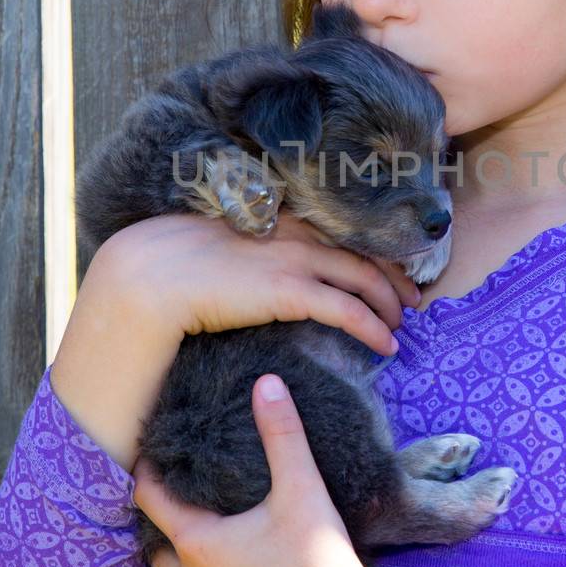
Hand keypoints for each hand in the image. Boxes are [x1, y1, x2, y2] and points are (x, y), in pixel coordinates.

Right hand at [105, 209, 422, 355]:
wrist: (154, 273)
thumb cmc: (174, 264)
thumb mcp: (220, 245)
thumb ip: (247, 250)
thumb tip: (253, 270)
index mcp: (279, 220)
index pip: (341, 234)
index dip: (371, 254)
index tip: (389, 272)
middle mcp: (295, 235)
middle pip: (363, 254)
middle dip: (394, 280)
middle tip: (411, 302)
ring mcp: (296, 261)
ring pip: (364, 281)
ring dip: (389, 306)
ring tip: (400, 327)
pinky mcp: (292, 292)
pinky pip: (348, 311)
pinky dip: (374, 328)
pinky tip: (387, 345)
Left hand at [133, 373, 417, 566]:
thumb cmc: (322, 562)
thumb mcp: (302, 489)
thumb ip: (282, 433)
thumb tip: (267, 383)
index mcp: (199, 544)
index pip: (151, 501)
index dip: (149, 474)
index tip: (151, 454)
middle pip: (159, 547)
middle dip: (165, 523)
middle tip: (181, 498)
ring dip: (189, 559)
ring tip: (211, 535)